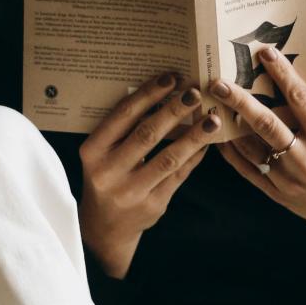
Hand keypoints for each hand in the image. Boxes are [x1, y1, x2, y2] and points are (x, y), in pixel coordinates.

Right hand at [79, 72, 221, 277]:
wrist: (104, 227)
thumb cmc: (106, 177)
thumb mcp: (102, 153)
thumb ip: (124, 129)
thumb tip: (164, 93)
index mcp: (92, 151)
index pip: (123, 116)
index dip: (149, 94)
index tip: (171, 77)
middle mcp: (108, 172)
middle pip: (147, 134)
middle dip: (174, 110)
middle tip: (195, 92)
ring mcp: (131, 192)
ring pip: (168, 157)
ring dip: (194, 136)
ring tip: (212, 119)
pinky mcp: (153, 206)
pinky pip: (179, 176)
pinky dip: (195, 157)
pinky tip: (207, 143)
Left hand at [210, 48, 305, 264]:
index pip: (300, 99)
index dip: (282, 74)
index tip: (265, 53)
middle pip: (266, 123)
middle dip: (240, 101)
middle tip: (218, 83)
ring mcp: (289, 178)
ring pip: (251, 148)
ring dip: (229, 126)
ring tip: (212, 106)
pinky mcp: (278, 194)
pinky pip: (248, 170)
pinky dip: (231, 153)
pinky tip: (219, 136)